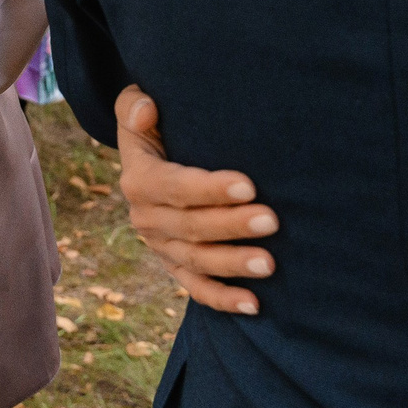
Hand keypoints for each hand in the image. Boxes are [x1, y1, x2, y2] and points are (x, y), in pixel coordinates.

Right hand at [114, 85, 278, 315]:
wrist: (153, 157)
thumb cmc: (157, 123)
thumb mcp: (136, 105)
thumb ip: (135, 104)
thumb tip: (146, 111)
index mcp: (138, 179)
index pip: (174, 187)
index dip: (209, 189)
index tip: (249, 186)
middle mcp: (145, 217)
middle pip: (191, 226)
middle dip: (232, 225)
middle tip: (273, 220)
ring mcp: (159, 245)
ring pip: (197, 260)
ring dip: (233, 264)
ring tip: (270, 264)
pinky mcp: (174, 264)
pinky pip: (196, 287)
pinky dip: (223, 299)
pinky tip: (255, 304)